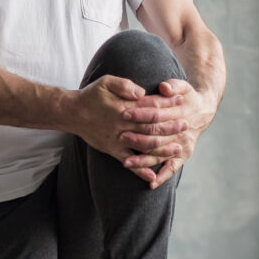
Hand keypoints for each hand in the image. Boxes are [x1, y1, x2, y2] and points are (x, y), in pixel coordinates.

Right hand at [68, 75, 182, 164]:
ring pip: (143, 146)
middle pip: (151, 126)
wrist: (72, 113)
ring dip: (161, 149)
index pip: (150, 105)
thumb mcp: (106, 82)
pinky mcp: (113, 150)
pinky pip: (128, 162)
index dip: (167, 104)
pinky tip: (152, 176)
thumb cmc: (91, 95)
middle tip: (186, 125)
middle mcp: (123, 124)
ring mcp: (118, 139)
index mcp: (124, 107)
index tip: (182, 101)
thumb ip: (125, 85)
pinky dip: (140, 170)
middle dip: (170, 126)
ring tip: (177, 149)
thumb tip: (142, 92)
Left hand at [118, 79, 214, 188]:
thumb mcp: (183, 86)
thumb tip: (164, 87)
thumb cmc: (186, 96)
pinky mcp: (183, 155)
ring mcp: (182, 145)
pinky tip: (150, 184)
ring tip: (126, 163)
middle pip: (157, 136)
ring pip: (160, 154)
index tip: (125, 113)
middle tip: (121, 137)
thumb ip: (173, 85)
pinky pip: (172, 168)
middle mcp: (180, 132)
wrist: (203, 110)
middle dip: (138, 138)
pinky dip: (162, 177)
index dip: (141, 113)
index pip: (157, 114)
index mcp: (179, 114)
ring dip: (143, 160)